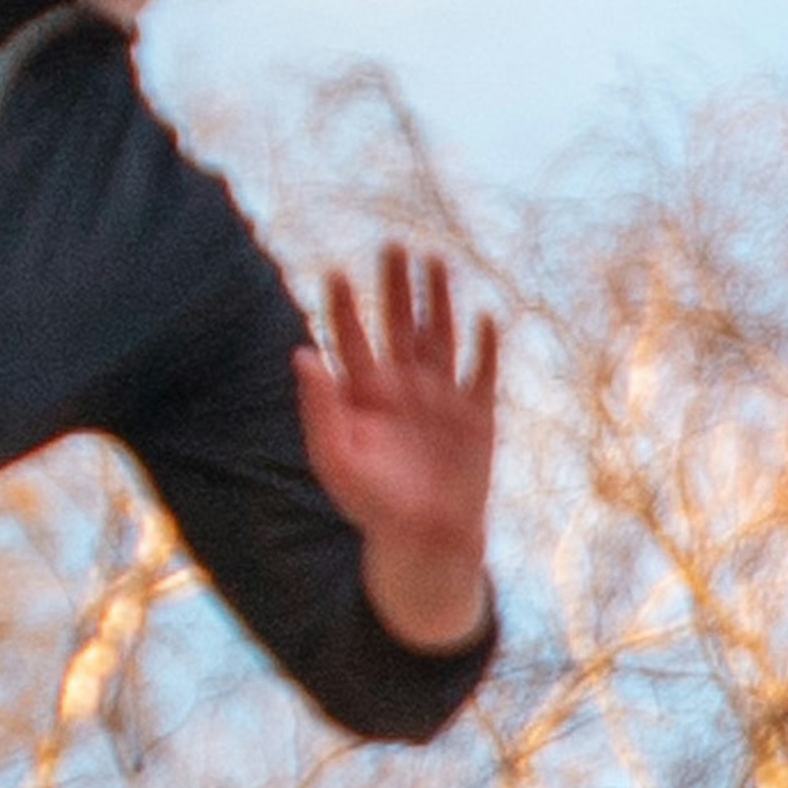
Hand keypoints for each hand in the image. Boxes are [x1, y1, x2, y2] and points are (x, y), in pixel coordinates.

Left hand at [298, 242, 498, 652]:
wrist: (425, 542)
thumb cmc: (372, 506)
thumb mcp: (335, 460)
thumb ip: (319, 408)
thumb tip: (302, 354)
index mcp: (364, 394)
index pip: (352, 337)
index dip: (345, 306)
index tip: (337, 273)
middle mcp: (402, 386)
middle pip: (399, 323)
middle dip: (396, 286)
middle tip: (393, 246)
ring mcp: (441, 397)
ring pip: (440, 335)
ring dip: (439, 300)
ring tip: (436, 261)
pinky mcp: (477, 415)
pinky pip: (482, 372)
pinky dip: (485, 347)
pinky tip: (485, 319)